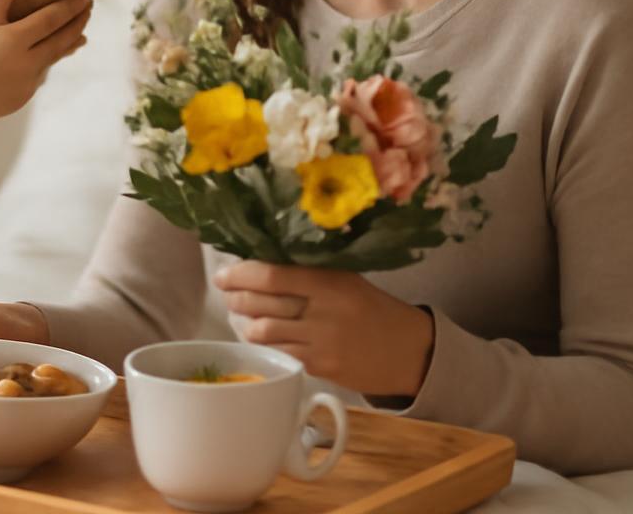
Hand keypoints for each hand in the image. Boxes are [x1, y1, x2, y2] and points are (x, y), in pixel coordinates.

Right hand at [0, 0, 90, 156]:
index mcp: (18, 40)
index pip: (53, 18)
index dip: (71, 6)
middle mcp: (30, 62)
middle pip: (62, 39)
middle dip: (78, 23)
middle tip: (89, 10)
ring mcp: (28, 82)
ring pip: (54, 59)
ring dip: (69, 45)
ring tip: (81, 37)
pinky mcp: (22, 97)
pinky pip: (40, 75)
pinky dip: (48, 63)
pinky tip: (46, 60)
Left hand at [213, 260, 433, 396]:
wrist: (408, 351)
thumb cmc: (373, 309)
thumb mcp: (347, 280)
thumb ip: (309, 273)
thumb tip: (260, 265)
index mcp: (329, 281)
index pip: (273, 275)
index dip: (241, 274)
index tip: (224, 273)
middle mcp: (323, 310)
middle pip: (263, 303)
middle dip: (237, 297)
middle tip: (227, 290)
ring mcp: (321, 341)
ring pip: (264, 331)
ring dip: (245, 322)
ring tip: (240, 313)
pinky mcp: (320, 366)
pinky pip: (279, 353)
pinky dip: (264, 344)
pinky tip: (259, 336)